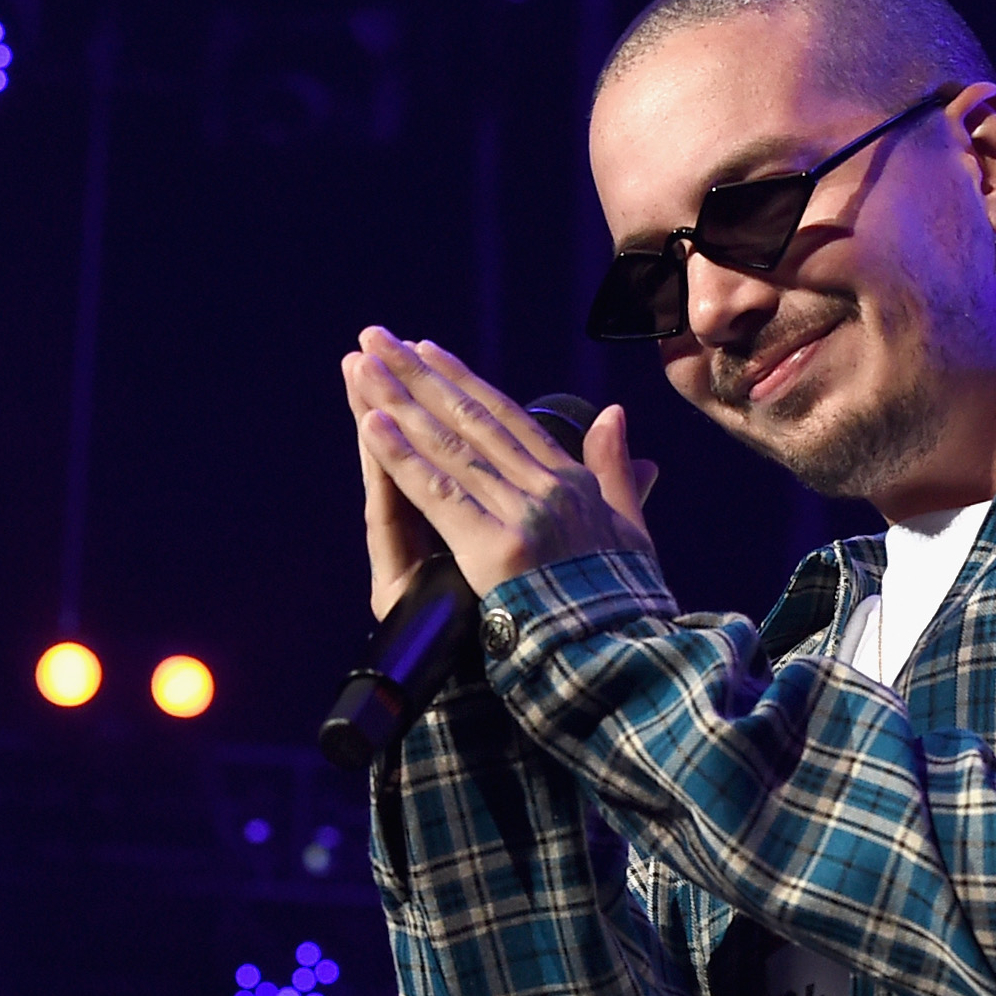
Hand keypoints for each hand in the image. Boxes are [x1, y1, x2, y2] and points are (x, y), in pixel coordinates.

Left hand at [342, 328, 658, 612]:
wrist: (628, 659)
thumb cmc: (628, 606)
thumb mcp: (632, 531)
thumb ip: (616, 472)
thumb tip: (614, 414)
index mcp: (572, 485)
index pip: (507, 419)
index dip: (463, 382)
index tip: (426, 350)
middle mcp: (546, 490)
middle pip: (470, 420)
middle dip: (419, 375)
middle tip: (376, 336)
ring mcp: (521, 516)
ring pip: (449, 447)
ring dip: (401, 401)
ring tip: (363, 363)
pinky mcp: (496, 549)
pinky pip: (439, 494)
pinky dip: (402, 456)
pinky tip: (371, 422)